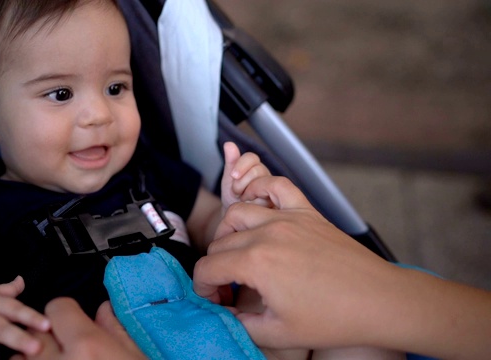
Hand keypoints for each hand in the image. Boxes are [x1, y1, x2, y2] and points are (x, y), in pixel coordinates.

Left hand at [11, 299, 144, 359]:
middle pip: (35, 333)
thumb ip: (114, 330)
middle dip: (45, 336)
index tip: (71, 322)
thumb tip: (103, 310)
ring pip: (19, 359)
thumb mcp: (134, 356)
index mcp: (87, 345)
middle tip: (60, 347)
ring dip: (29, 359)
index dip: (64, 313)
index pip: (57, 309)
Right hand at [194, 176, 397, 349]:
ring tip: (237, 253)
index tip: (215, 300)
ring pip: (237, 212)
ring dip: (228, 232)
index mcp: (256, 263)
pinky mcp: (307, 212)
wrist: (379, 301)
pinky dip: (260, 190)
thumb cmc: (334, 318)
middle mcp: (267, 233)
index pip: (207, 268)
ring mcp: (288, 218)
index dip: (203, 288)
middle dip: (215, 267)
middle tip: (228, 288)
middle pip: (219, 242)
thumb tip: (224, 313)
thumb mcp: (278, 333)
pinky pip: (276, 186)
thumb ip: (240, 323)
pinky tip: (257, 206)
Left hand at [220, 142, 271, 209]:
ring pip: (264, 184)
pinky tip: (251, 208)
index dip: (241, 165)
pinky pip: (268, 200)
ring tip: (243, 201)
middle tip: (236, 193)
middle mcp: (266, 177)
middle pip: (258, 170)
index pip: (252, 157)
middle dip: (242, 182)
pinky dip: (255, 205)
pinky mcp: (277, 204)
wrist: (236, 222)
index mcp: (255, 168)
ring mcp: (274, 190)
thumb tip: (229, 144)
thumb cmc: (234, 200)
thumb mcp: (229, 181)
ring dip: (249, 193)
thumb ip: (230, 163)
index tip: (233, 176)